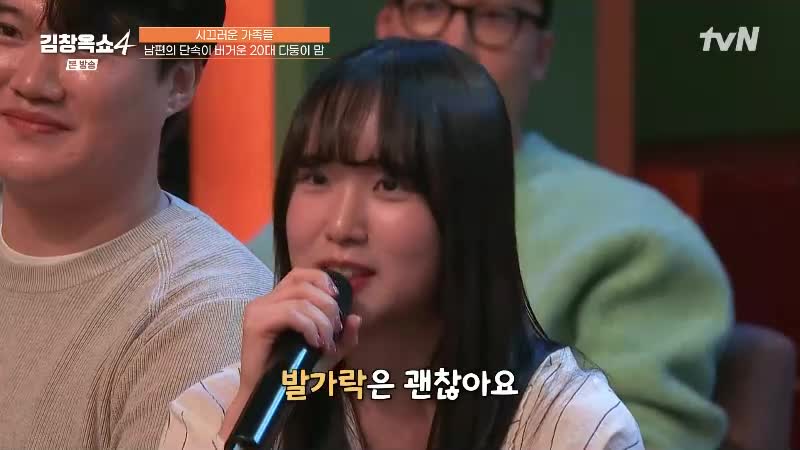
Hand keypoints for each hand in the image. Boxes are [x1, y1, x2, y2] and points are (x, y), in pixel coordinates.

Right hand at [220, 268, 360, 438]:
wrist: (268, 397)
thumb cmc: (293, 375)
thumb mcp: (326, 354)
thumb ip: (344, 338)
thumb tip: (356, 317)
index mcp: (278, 300)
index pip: (301, 274)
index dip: (322, 281)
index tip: (338, 301)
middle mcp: (266, 300)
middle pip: (303, 283)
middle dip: (327, 305)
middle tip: (334, 331)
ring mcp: (258, 310)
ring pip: (300, 299)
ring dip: (321, 320)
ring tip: (326, 342)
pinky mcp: (256, 323)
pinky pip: (291, 313)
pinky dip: (309, 326)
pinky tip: (314, 343)